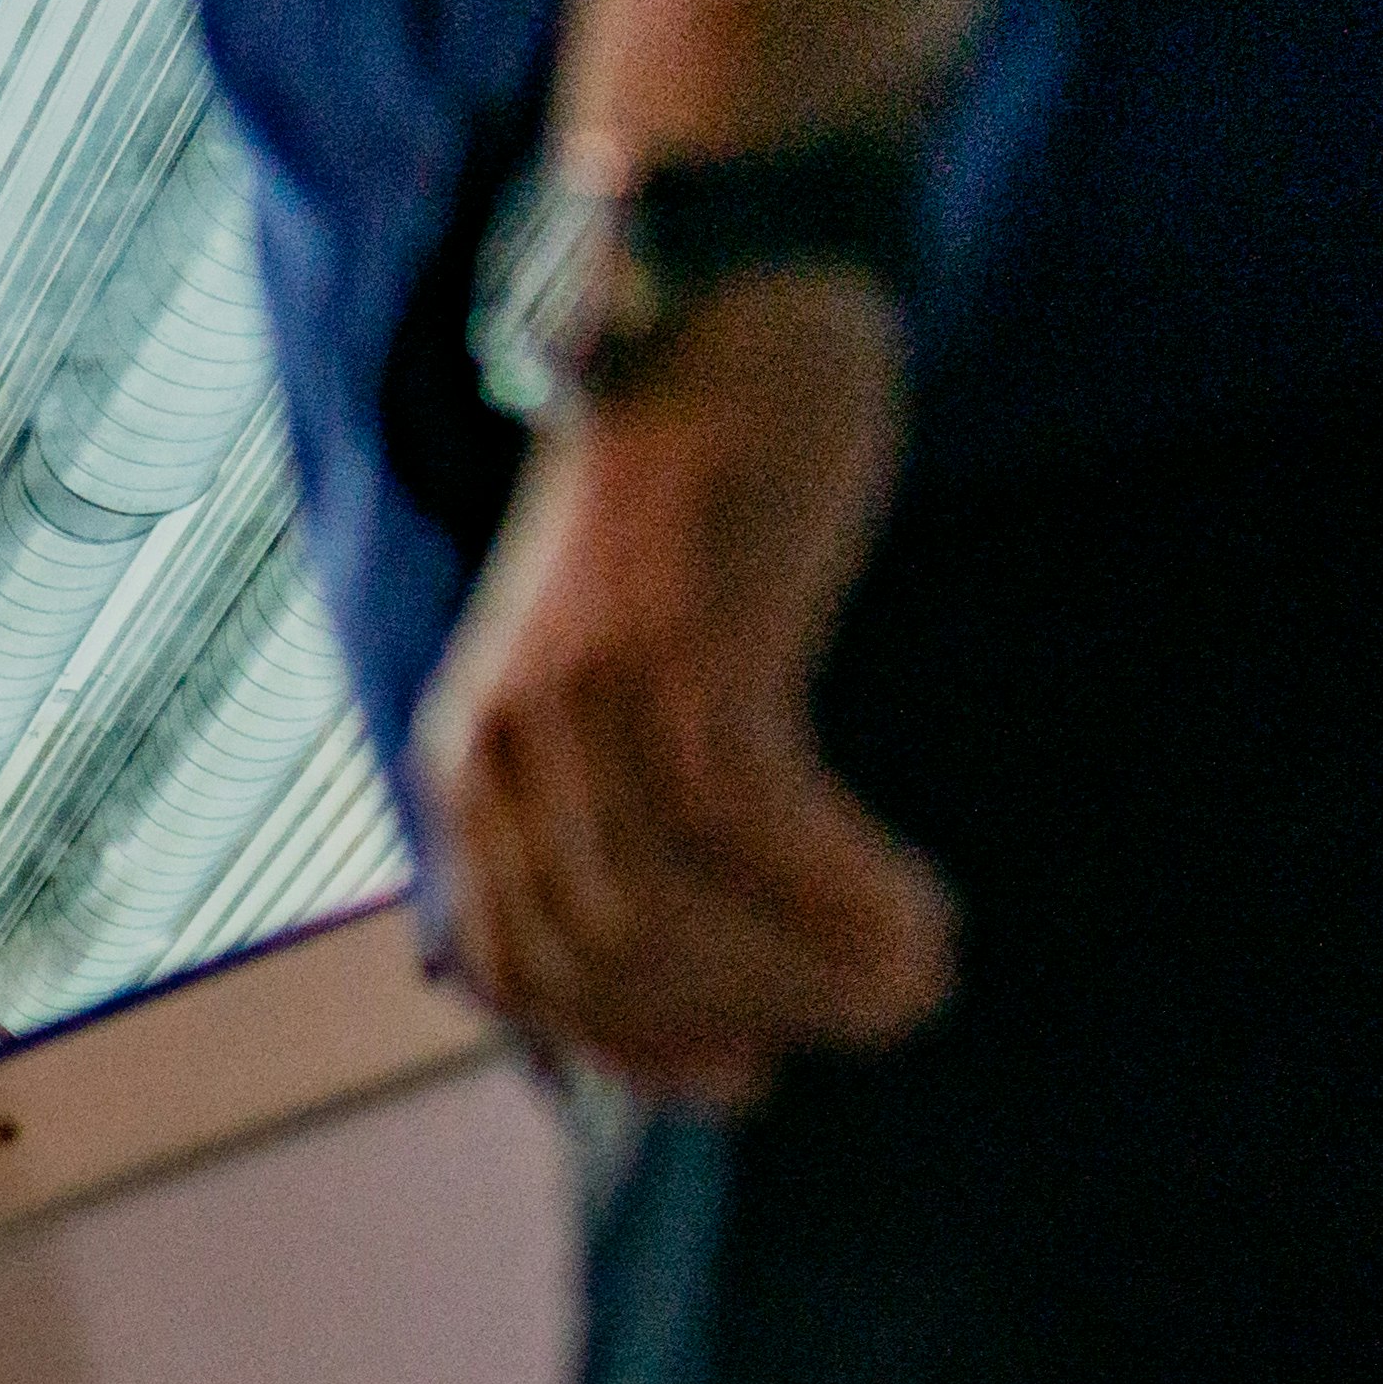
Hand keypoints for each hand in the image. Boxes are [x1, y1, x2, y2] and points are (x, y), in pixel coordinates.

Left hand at [415, 266, 950, 1108]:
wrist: (726, 307)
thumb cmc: (696, 494)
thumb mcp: (617, 661)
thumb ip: (616, 791)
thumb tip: (697, 955)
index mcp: (468, 761)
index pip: (513, 968)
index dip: (627, 1044)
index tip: (738, 1076)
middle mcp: (500, 745)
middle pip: (597, 959)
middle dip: (734, 1014)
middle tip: (858, 1016)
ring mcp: (581, 700)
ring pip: (670, 914)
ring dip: (799, 975)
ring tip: (905, 981)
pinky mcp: (683, 651)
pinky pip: (754, 828)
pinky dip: (841, 899)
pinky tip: (914, 921)